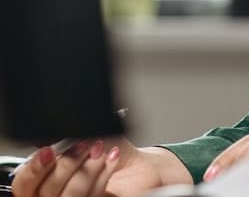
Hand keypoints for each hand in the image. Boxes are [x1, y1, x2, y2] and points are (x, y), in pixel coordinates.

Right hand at [11, 138, 182, 196]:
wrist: (142, 166)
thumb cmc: (115, 151)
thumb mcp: (90, 137)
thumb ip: (66, 140)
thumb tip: (47, 138)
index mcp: (46, 176)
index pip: (26, 181)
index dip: (35, 167)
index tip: (49, 151)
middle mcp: (56, 193)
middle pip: (45, 190)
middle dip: (66, 163)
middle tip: (85, 145)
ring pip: (67, 195)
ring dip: (86, 168)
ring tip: (101, 149)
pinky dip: (102, 174)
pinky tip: (112, 158)